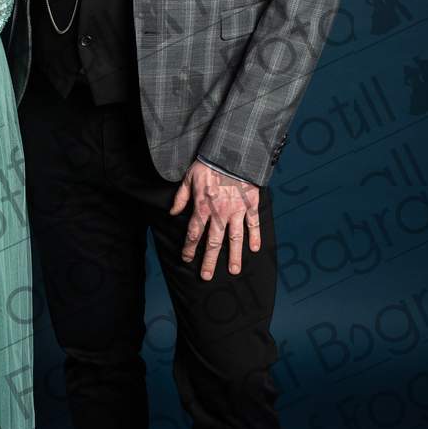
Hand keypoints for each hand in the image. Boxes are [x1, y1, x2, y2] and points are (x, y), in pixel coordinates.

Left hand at [169, 158, 260, 279]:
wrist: (233, 152)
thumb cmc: (209, 163)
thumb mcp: (189, 177)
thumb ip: (180, 197)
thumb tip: (172, 212)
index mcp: (203, 207)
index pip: (194, 233)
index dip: (189, 248)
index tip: (187, 259)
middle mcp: (220, 213)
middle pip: (213, 242)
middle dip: (208, 260)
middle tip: (206, 276)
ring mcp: (237, 210)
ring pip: (235, 238)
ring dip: (233, 256)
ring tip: (232, 271)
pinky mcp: (251, 204)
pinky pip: (253, 224)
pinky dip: (255, 237)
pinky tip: (254, 249)